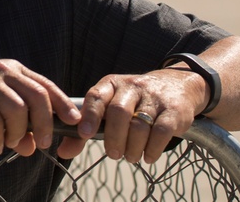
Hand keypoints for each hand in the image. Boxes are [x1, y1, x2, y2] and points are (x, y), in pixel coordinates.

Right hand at [0, 58, 80, 157]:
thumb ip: (14, 121)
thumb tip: (31, 146)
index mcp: (11, 70)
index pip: (44, 85)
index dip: (62, 104)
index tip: (74, 121)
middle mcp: (2, 72)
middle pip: (38, 97)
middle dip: (45, 124)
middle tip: (43, 143)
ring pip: (19, 111)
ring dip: (19, 134)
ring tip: (9, 143)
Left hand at [57, 69, 207, 163]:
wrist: (176, 85)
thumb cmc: (132, 102)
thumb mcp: (109, 106)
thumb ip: (85, 129)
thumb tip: (63, 152)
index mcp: (111, 84)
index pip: (96, 96)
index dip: (89, 115)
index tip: (84, 134)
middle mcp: (132, 87)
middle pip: (118, 112)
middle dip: (113, 137)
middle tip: (112, 154)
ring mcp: (154, 98)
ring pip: (139, 125)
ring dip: (132, 147)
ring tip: (130, 157)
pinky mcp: (173, 110)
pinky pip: (161, 132)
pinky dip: (153, 149)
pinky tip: (147, 156)